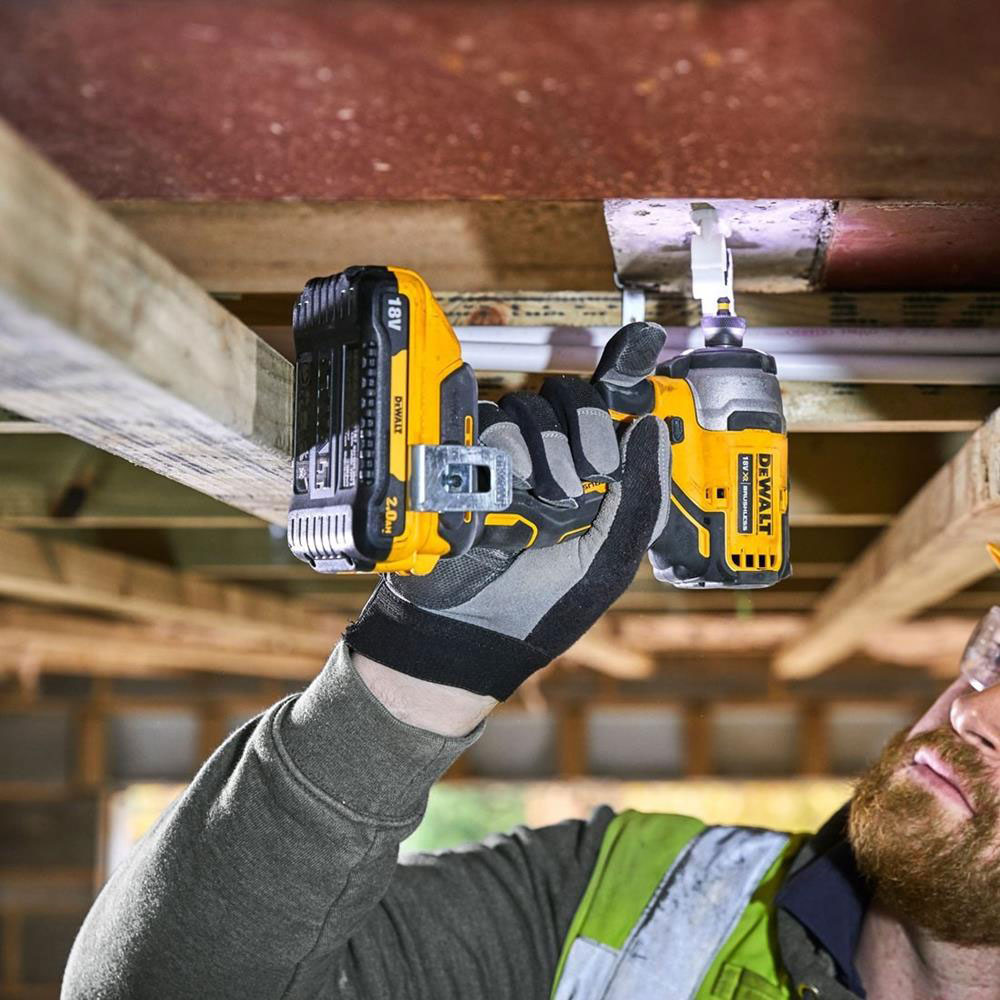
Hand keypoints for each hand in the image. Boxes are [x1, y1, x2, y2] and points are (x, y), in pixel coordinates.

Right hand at [344, 323, 671, 700]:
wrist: (471, 636)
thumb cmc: (545, 606)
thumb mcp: (610, 559)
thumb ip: (641, 499)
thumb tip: (653, 427)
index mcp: (592, 478)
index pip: (611, 407)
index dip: (627, 366)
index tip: (648, 336)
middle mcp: (551, 460)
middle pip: (572, 395)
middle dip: (591, 424)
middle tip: (593, 473)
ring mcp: (506, 461)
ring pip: (529, 407)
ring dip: (548, 448)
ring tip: (547, 499)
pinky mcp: (465, 463)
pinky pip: (488, 426)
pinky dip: (507, 453)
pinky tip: (510, 492)